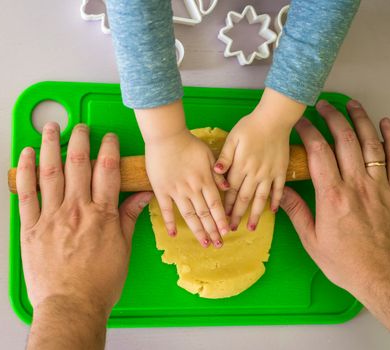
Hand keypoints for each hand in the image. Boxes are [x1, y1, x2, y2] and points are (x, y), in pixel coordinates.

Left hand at [16, 123, 152, 317]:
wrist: (71, 305)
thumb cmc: (100, 283)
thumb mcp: (123, 249)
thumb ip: (129, 217)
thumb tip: (143, 195)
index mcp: (102, 214)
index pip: (106, 171)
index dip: (108, 149)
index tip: (108, 138)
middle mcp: (77, 210)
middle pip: (78, 164)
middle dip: (80, 140)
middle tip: (81, 127)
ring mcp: (52, 217)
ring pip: (50, 172)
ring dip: (50, 146)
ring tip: (51, 128)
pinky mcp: (31, 228)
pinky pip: (26, 194)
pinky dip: (25, 171)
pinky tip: (26, 155)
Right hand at [136, 101, 228, 247]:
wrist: (165, 136)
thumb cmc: (188, 143)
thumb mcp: (209, 154)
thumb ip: (218, 172)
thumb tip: (228, 187)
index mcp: (205, 180)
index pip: (216, 205)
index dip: (221, 220)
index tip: (226, 232)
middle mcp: (192, 189)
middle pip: (204, 214)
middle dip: (212, 230)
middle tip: (218, 244)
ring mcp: (176, 191)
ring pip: (189, 216)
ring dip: (197, 231)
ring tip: (204, 243)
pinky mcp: (161, 190)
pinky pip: (166, 210)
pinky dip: (170, 223)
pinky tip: (174, 235)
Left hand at [215, 88, 304, 230]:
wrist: (275, 118)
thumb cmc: (250, 126)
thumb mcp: (232, 138)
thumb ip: (224, 157)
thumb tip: (215, 172)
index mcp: (241, 166)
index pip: (230, 190)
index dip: (225, 205)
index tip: (221, 217)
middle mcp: (255, 174)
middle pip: (244, 198)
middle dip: (237, 215)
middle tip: (231, 229)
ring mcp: (269, 174)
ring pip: (260, 198)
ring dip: (255, 214)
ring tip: (250, 227)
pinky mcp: (281, 171)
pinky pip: (278, 190)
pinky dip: (276, 201)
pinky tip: (273, 211)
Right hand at [279, 100, 389, 296]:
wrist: (384, 277)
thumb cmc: (346, 263)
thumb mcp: (312, 241)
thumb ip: (297, 212)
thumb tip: (281, 193)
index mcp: (332, 196)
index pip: (318, 152)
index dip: (308, 131)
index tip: (300, 121)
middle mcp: (356, 185)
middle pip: (344, 140)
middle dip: (332, 117)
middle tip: (322, 105)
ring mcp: (379, 186)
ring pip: (370, 143)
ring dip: (360, 120)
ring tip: (351, 104)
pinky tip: (386, 124)